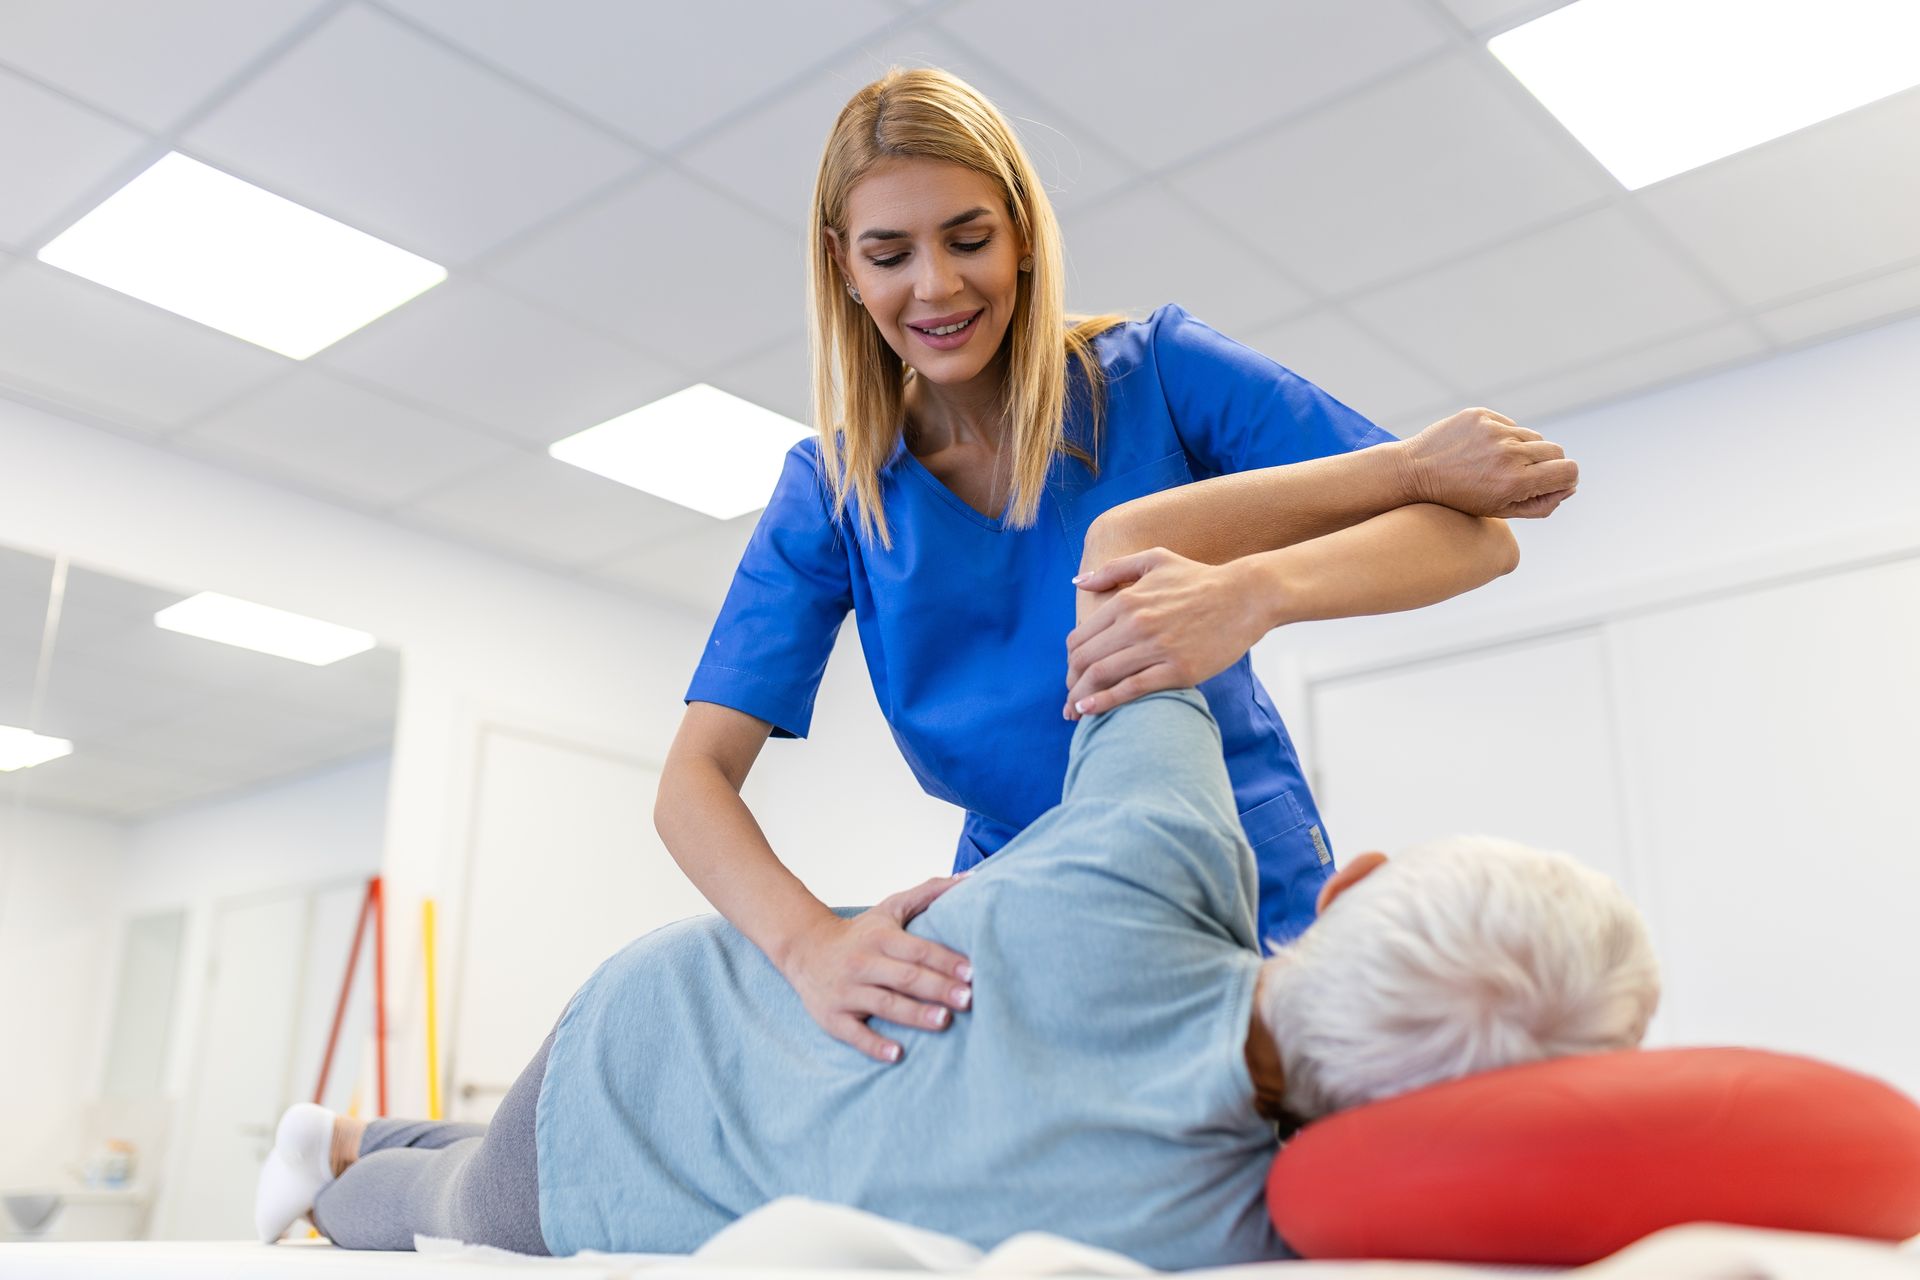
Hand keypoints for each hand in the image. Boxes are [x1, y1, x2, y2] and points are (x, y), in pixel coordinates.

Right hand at [780, 875, 973, 1062]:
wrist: (804, 948)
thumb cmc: (859, 933)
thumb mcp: (890, 908)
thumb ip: (930, 892)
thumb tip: (972, 877)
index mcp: (880, 938)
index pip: (918, 950)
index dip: (945, 960)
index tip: (973, 972)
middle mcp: (863, 964)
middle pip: (905, 977)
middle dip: (938, 988)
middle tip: (968, 1000)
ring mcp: (846, 992)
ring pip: (884, 1005)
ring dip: (914, 1015)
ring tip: (944, 1022)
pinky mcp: (832, 1017)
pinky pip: (854, 1034)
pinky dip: (874, 1045)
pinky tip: (897, 1054)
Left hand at [1063, 549, 1266, 719]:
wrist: (1247, 596)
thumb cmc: (1200, 579)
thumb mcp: (1155, 560)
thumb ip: (1113, 570)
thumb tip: (1078, 584)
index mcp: (1127, 600)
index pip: (1080, 636)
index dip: (1070, 659)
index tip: (1072, 673)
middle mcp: (1136, 623)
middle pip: (1084, 659)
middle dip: (1070, 682)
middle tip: (1069, 697)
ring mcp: (1157, 647)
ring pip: (1102, 676)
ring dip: (1080, 696)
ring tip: (1073, 711)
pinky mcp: (1179, 670)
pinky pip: (1132, 689)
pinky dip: (1105, 702)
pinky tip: (1090, 710)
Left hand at [1400, 408, 1578, 518]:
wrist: (1414, 473)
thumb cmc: (1459, 498)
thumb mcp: (1501, 511)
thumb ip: (1541, 503)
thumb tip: (1568, 485)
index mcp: (1515, 482)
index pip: (1569, 471)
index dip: (1565, 480)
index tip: (1552, 483)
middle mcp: (1508, 454)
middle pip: (1556, 451)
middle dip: (1547, 465)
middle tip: (1525, 475)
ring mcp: (1494, 431)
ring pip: (1534, 437)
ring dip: (1525, 450)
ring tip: (1499, 464)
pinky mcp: (1481, 415)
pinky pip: (1510, 425)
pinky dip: (1504, 437)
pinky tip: (1483, 450)